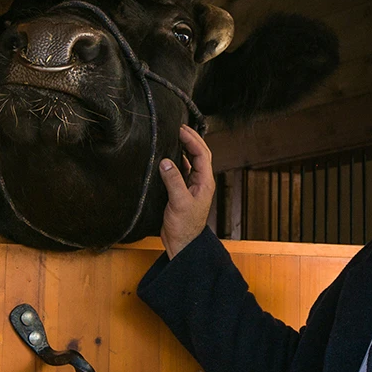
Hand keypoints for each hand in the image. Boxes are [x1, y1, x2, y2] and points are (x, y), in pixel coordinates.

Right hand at [158, 125, 215, 258]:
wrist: (182, 243)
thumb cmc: (185, 227)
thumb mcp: (179, 203)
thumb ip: (173, 181)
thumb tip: (166, 161)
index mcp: (205, 182)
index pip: (202, 154)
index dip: (192, 140)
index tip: (180, 129)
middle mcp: (200, 182)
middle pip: (199, 154)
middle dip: (191, 139)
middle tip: (180, 127)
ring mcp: (192, 186)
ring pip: (191, 161)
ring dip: (185, 148)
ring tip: (175, 136)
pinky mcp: (182, 191)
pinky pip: (182, 170)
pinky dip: (177, 160)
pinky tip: (169, 156)